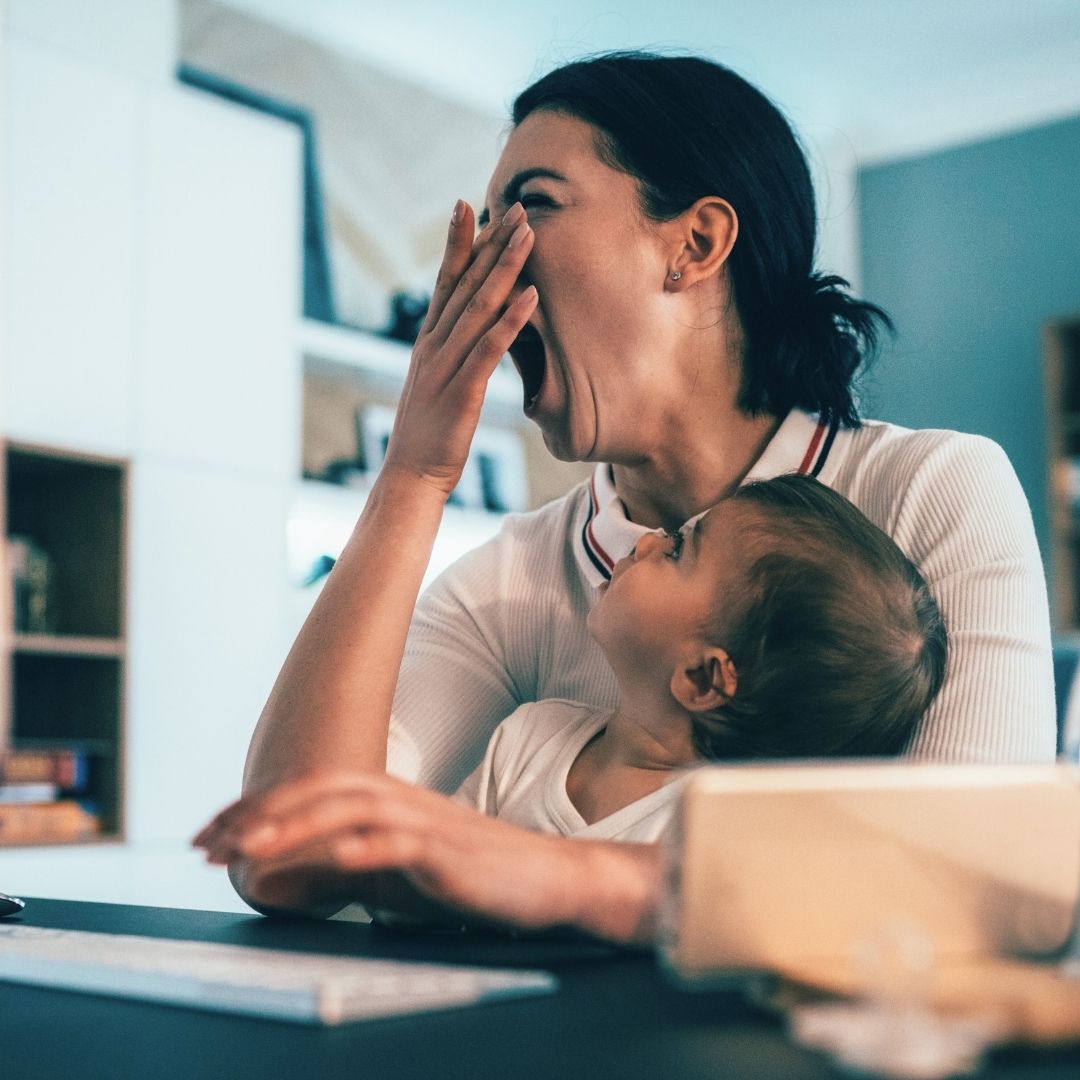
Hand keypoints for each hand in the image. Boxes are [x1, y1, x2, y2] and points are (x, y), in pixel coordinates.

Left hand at [193, 771, 661, 941]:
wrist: (547, 879)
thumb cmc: (469, 878)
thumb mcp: (395, 874)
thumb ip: (345, 867)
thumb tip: (283, 876)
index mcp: (386, 799)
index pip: (310, 790)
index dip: (257, 807)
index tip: (210, 834)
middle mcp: (401, 800)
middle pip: (322, 788)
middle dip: (260, 812)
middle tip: (209, 842)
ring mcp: (427, 823)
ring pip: (352, 808)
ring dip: (296, 825)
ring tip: (250, 846)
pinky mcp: (450, 853)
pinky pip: (403, 843)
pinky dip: (365, 846)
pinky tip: (333, 856)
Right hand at [382, 200, 536, 498]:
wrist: (411, 477)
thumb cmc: (429, 436)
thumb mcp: (438, 386)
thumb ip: (452, 357)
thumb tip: (471, 338)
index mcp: (428, 343)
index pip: (443, 282)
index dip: (457, 243)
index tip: (468, 205)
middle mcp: (433, 346)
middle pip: (464, 284)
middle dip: (489, 243)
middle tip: (513, 207)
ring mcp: (446, 366)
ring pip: (479, 307)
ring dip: (505, 268)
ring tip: (527, 235)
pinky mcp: (463, 391)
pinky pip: (490, 349)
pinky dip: (511, 320)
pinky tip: (530, 296)